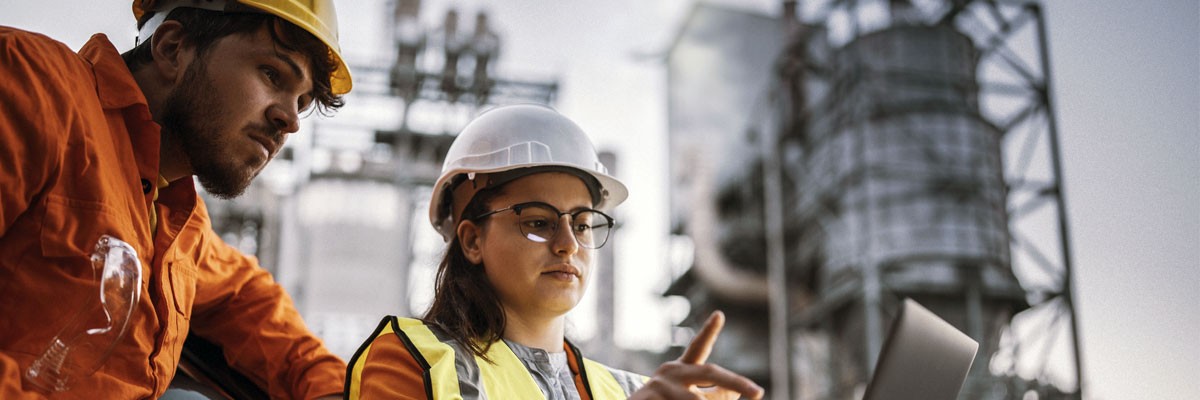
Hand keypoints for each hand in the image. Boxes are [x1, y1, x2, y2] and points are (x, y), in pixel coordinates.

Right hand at [630, 311, 763, 399]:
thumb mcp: (686, 397)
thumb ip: (712, 393)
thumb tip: (734, 392)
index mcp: (680, 372)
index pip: (697, 349)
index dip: (709, 332)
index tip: (719, 314)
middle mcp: (670, 373)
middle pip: (710, 373)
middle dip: (737, 383)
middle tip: (757, 392)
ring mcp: (659, 385)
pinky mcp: (649, 397)